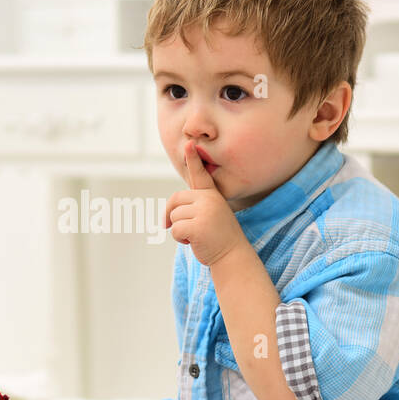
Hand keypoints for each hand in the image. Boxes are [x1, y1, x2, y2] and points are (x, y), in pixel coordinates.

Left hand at [163, 141, 247, 266]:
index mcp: (211, 195)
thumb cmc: (216, 237)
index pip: (200, 174)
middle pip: (175, 200)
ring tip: (197, 235)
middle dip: (174, 216)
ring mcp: (205, 212)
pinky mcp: (198, 226)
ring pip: (174, 217)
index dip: (193, 159)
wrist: (232, 255)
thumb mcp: (207, 216)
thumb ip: (192, 207)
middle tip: (188, 229)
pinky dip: (180, 239)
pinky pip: (175, 230)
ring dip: (180, 230)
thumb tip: (166, 216)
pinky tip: (195, 242)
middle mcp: (209, 199)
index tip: (189, 143)